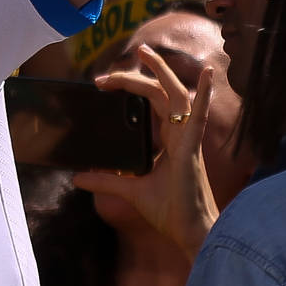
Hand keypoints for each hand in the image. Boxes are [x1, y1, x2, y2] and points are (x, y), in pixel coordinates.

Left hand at [72, 44, 220, 258]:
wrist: (191, 233)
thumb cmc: (171, 212)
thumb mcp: (130, 192)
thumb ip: (106, 182)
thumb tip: (78, 177)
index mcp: (169, 141)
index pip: (151, 103)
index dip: (130, 89)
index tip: (104, 85)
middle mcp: (179, 134)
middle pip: (160, 93)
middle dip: (137, 76)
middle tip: (109, 71)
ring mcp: (187, 139)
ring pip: (176, 95)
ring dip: (162, 72)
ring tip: (146, 52)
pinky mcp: (191, 149)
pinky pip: (199, 116)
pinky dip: (205, 94)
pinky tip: (207, 73)